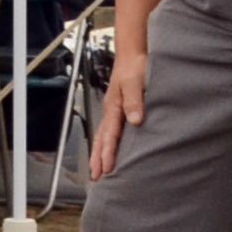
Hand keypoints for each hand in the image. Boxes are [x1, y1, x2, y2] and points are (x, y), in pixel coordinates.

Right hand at [89, 52, 147, 180]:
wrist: (133, 55)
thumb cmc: (135, 67)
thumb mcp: (135, 81)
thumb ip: (135, 100)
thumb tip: (135, 120)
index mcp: (114, 107)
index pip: (110, 134)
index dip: (108, 152)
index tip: (106, 168)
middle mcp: (111, 111)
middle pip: (101, 138)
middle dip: (97, 158)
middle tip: (96, 177)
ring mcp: (113, 111)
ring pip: (102, 136)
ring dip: (99, 153)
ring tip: (96, 170)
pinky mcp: (118, 110)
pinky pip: (109, 131)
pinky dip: (105, 143)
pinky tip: (107, 150)